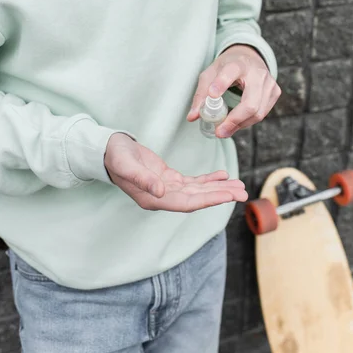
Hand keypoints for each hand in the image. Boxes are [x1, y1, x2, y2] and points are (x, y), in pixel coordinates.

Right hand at [104, 133, 247, 210]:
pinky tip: (223, 175)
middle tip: (244, 193)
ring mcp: (167, 188)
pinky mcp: (169, 178)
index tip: (228, 196)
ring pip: (199, 190)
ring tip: (240, 186)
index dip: (209, 199)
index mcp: (154, 199)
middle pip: (198, 198)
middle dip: (221, 195)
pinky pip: (193, 182)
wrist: (107, 150)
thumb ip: (142, 179)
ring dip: (219, 188)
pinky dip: (208, 179)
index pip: (188, 202)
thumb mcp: (126, 165)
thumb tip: (160, 192)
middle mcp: (163, 197)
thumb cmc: (115, 157)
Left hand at [187, 45, 280, 137]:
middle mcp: (257, 72)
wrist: (248, 57)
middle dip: (234, 120)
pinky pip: (262, 114)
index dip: (221, 83)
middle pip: (250, 103)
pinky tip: (237, 122)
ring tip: (224, 129)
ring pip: (257, 112)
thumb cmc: (226, 67)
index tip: (212, 95)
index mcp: (238, 63)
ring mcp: (269, 82)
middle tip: (219, 132)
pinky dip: (248, 121)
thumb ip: (201, 94)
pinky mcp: (275, 92)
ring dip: (239, 125)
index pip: (230, 72)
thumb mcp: (210, 74)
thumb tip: (193, 117)